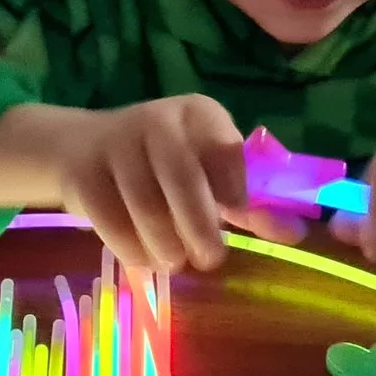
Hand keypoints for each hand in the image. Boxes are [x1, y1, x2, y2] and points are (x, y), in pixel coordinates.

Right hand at [51, 96, 304, 272]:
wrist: (81, 150)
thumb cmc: (163, 168)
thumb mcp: (207, 174)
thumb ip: (248, 204)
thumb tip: (294, 234)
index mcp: (198, 115)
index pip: (225, 150)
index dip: (235, 190)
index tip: (236, 217)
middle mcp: (157, 120)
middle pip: (183, 179)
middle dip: (200, 228)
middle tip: (209, 258)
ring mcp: (115, 144)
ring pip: (146, 207)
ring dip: (166, 245)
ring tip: (174, 260)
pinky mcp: (81, 174)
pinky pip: (111, 223)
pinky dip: (133, 250)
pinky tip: (144, 258)